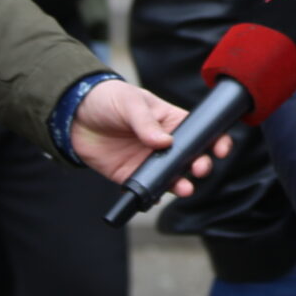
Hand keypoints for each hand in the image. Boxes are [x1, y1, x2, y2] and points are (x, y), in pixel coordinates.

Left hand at [68, 79, 230, 191]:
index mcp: (171, 121)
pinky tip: (154, 196)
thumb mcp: (130, 102)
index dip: (215, 140)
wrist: (74, 115)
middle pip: (191, 159)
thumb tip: (164, 142)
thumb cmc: (108, 99)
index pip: (200, 132)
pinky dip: (153, 196)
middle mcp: (164, 143)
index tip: (221, 148)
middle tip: (199, 168)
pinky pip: (146, 189)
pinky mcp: (130, 176)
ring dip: (181, 184)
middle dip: (200, 165)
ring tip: (184, 188)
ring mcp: (148, 161)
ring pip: (172, 177)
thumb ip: (146, 122)